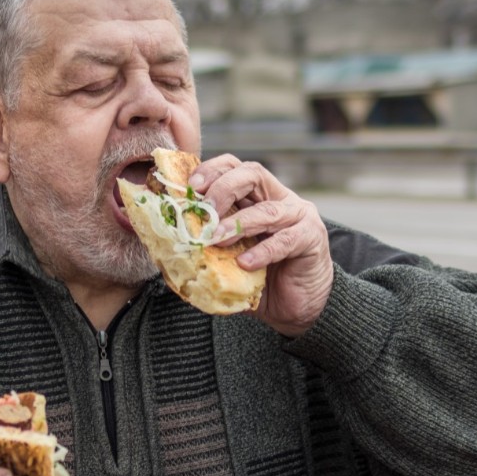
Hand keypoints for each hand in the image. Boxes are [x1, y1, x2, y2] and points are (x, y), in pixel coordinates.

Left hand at [190, 155, 333, 337]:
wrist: (296, 308)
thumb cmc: (259, 280)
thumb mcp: (227, 258)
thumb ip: (205, 246)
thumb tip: (164, 246)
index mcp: (257, 196)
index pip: (234, 167)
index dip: (211, 170)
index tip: (190, 187)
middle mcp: (280, 199)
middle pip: (252, 173)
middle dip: (224, 187)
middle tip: (205, 210)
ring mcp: (299, 216)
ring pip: (268, 209)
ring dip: (238, 223)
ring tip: (216, 239)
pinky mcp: (312, 239)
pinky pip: (286, 240)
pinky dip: (263, 251)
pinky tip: (245, 263)